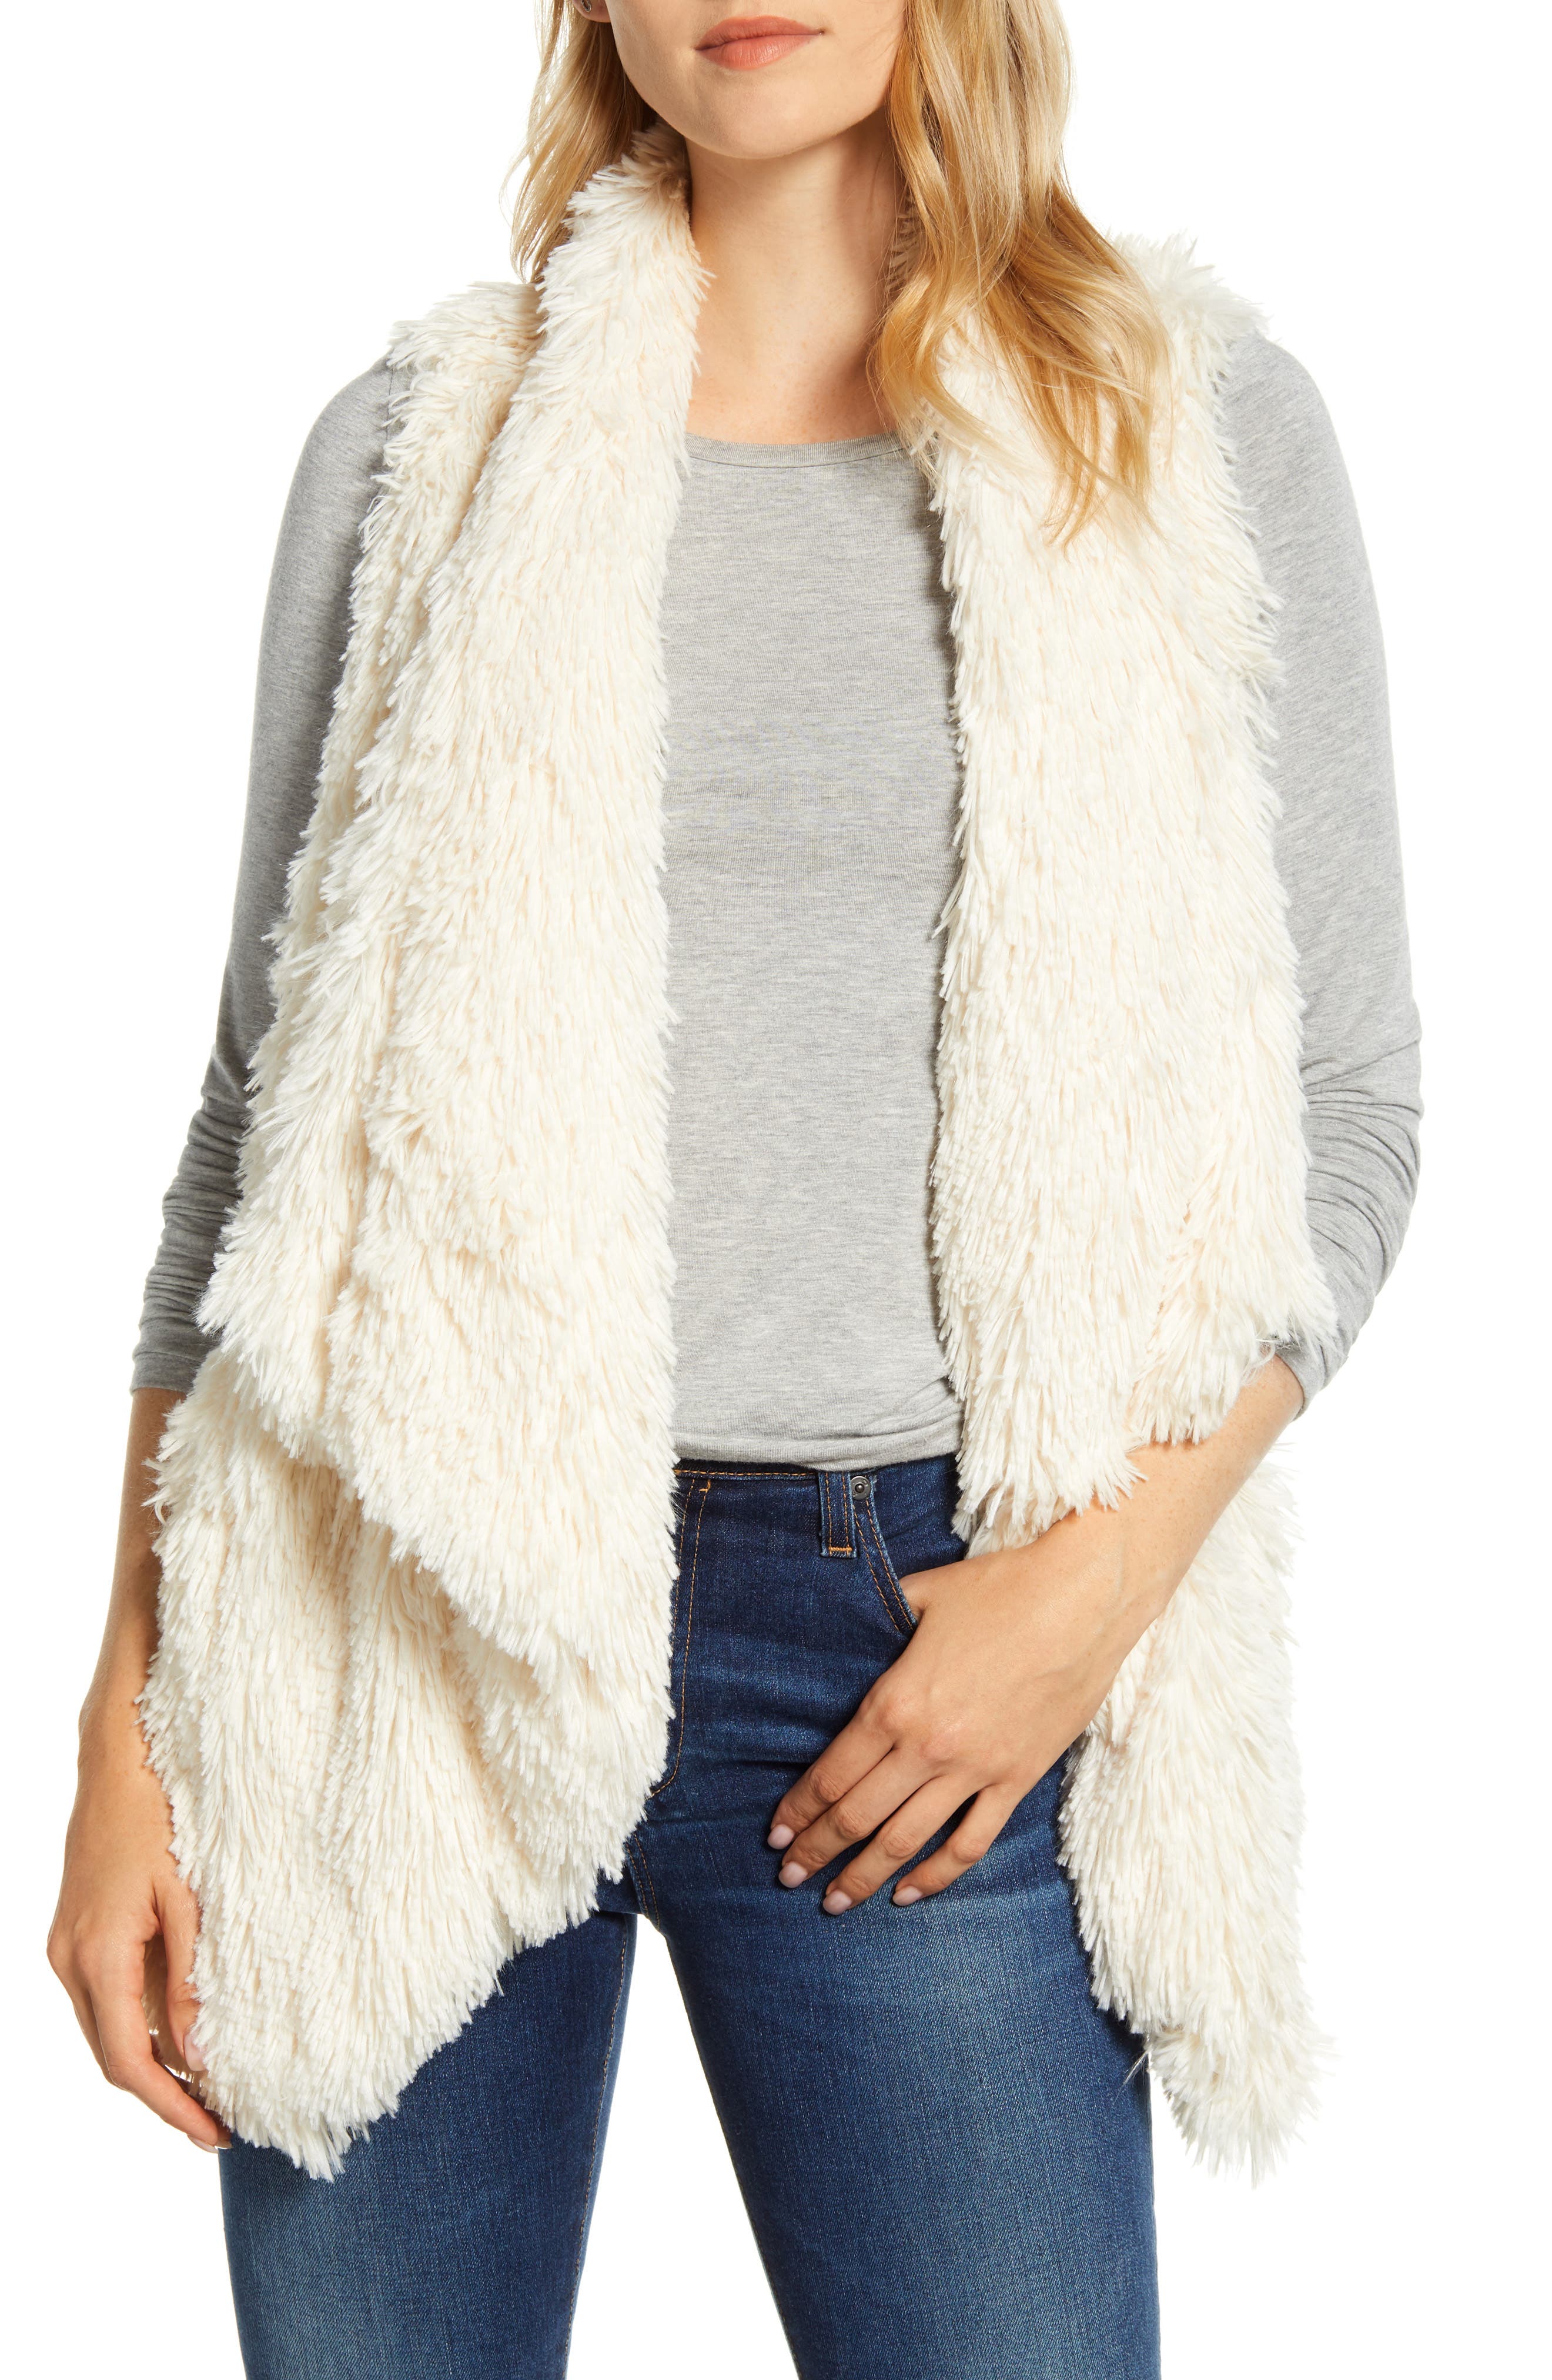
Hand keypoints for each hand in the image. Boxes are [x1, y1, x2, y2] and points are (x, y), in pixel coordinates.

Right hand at [47, 1385, 225, 2149]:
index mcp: (97, 1953)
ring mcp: (67, 1936)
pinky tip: (184, 2021)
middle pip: (115, 2053)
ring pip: (108, 2023)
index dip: (175, 2107)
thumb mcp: (187, 1892)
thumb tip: (200, 2055)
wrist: (114, 1735)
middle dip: (168, 2093)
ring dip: (155, 2058)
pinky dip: (142, 2017)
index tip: (223, 2131)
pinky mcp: (78, 1917)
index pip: (131, 2062)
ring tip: (213, 2081)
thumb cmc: (159, 1801)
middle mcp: (70, 1955)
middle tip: (225, 2120)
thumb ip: (193, 1975)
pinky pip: (106, 1989)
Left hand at [766, 1356, 1304, 1911]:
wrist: (1085, 1598)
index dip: (798, 1810)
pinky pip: (970, 1843)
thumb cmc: (1001, 1588)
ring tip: (835, 1902)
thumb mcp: (922, 1596)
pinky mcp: (1017, 1779)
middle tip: (790, 1877)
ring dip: (864, 1877)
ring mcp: (976, 1770)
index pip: (831, 1775)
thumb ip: (877, 1620)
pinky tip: (910, 1893)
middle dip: (816, 1852)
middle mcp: (928, 1747)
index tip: (776, 1835)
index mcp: (896, 1703)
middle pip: (857, 1816)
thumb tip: (847, 1627)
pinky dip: (937, 1875)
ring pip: (906, 1841)